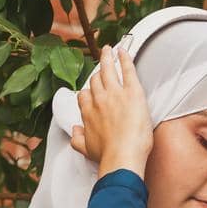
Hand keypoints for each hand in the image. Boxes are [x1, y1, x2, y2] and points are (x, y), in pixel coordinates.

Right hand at [69, 44, 153, 177]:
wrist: (122, 157)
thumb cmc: (107, 156)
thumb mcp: (86, 150)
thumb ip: (77, 139)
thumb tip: (74, 131)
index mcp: (88, 113)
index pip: (84, 95)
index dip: (88, 92)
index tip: (92, 90)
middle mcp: (98, 100)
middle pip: (95, 80)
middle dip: (97, 73)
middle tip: (101, 66)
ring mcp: (115, 94)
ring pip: (107, 70)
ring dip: (107, 58)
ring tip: (108, 51)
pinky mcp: (132, 92)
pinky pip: (127, 70)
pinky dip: (124, 58)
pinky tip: (123, 51)